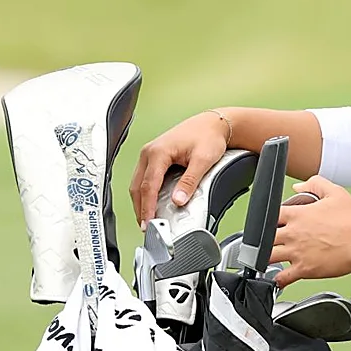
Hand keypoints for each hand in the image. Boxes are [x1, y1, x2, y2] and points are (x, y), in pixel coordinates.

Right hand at [128, 112, 227, 227]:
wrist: (213, 124)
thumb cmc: (208, 136)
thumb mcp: (203, 160)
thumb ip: (189, 181)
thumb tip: (178, 200)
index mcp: (158, 152)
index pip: (148, 186)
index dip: (147, 207)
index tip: (148, 222)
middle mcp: (149, 151)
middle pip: (137, 186)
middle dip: (140, 208)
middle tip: (146, 226)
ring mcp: (149, 153)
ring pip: (137, 182)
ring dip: (141, 201)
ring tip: (147, 218)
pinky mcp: (153, 156)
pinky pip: (143, 178)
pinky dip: (145, 192)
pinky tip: (150, 202)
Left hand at [270, 176, 350, 288]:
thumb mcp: (335, 192)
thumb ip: (314, 184)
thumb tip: (298, 186)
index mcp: (298, 215)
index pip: (269, 215)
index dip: (265, 220)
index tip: (268, 225)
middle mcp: (294, 233)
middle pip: (263, 238)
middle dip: (261, 241)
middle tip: (262, 245)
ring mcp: (297, 252)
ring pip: (268, 258)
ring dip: (264, 260)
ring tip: (264, 262)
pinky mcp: (304, 269)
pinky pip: (282, 278)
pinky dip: (277, 280)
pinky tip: (277, 280)